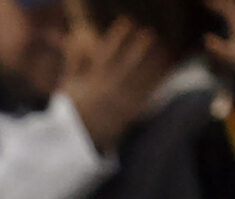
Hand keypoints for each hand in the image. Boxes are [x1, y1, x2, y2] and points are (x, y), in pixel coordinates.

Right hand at [61, 13, 174, 149]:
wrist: (73, 141)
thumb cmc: (70, 109)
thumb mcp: (68, 84)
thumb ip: (75, 60)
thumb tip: (77, 38)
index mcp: (90, 81)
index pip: (105, 54)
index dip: (117, 36)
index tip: (127, 21)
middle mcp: (106, 91)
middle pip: (125, 65)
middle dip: (137, 49)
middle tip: (149, 34)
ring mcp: (118, 102)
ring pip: (139, 79)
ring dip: (153, 63)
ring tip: (163, 49)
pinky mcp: (128, 113)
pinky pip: (146, 95)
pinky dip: (158, 81)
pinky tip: (166, 69)